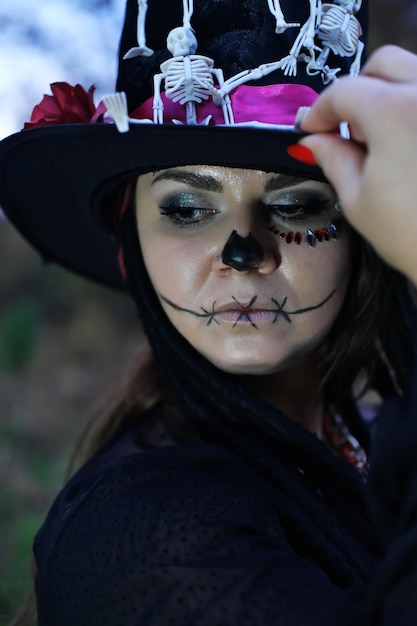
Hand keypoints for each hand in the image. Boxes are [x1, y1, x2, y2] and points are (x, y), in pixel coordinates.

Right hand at [299, 46, 416, 283]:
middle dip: (358, 91)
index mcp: (395, 111)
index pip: (345, 91)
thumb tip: (312, 140)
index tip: (310, 129)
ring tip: (380, 139)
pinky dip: (413, 109)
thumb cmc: (411, 234)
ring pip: (414, 73)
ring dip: (389, 94)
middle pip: (384, 65)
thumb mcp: (358, 199)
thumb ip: (332, 158)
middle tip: (345, 129)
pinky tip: (406, 145)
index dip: (320, 110)